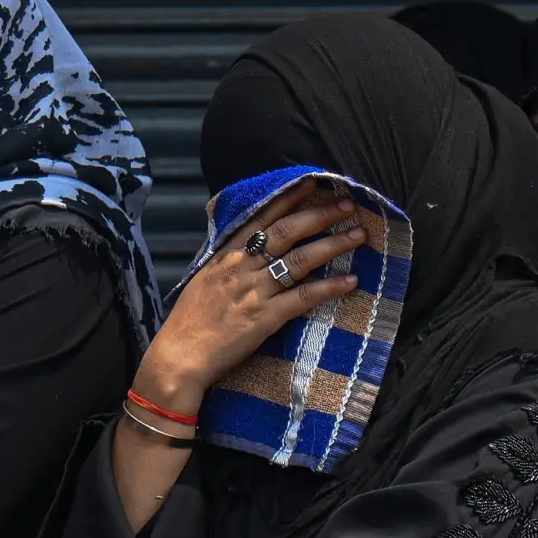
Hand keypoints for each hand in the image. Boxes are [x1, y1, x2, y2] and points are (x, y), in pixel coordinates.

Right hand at [135, 180, 364, 414]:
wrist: (179, 355)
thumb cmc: (189, 321)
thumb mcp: (204, 280)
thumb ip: (227, 263)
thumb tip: (249, 249)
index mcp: (225, 256)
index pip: (261, 217)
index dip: (288, 198)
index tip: (312, 182)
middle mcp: (241, 267)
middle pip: (286, 232)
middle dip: (319, 215)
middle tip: (347, 205)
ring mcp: (254, 291)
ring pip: (300, 260)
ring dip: (332, 245)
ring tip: (358, 235)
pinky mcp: (265, 318)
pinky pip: (303, 297)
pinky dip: (329, 287)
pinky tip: (350, 280)